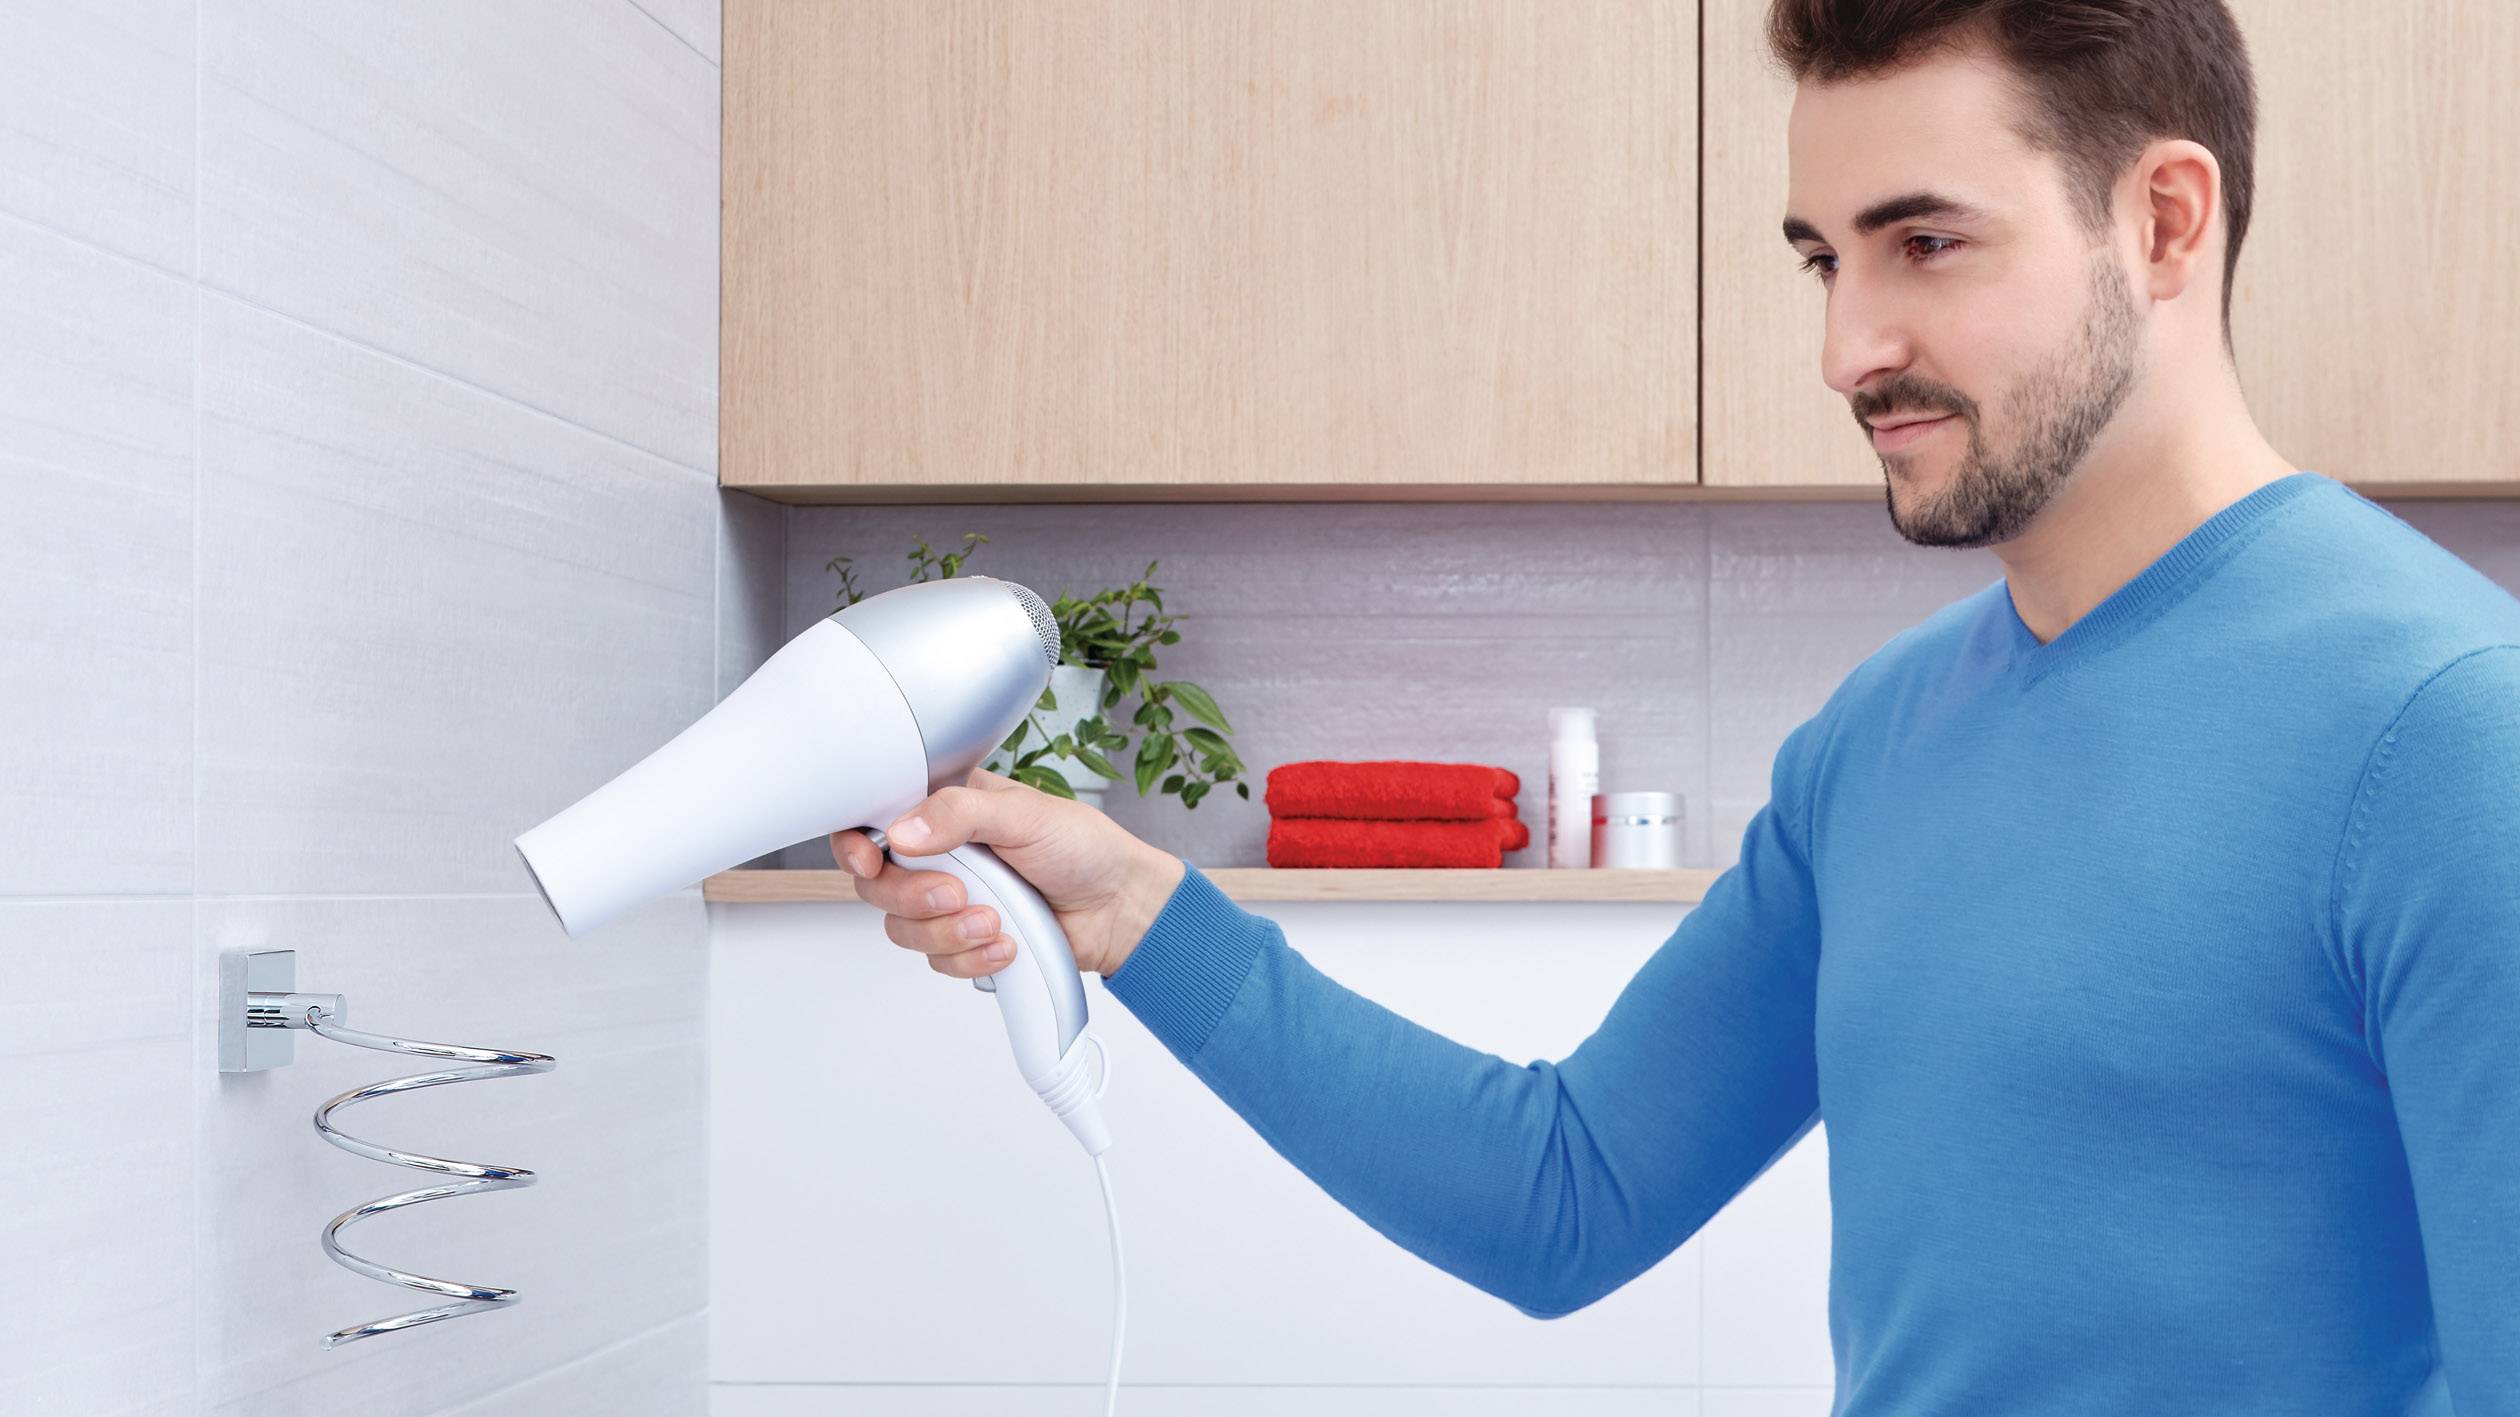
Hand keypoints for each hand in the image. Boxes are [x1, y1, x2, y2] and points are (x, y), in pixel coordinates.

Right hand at [831, 766, 1185, 980]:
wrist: (1120, 908)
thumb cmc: (1084, 848)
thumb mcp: (1025, 815)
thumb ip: (959, 814)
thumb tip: (902, 831)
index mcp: (946, 809)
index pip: (874, 820)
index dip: (857, 843)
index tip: (869, 858)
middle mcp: (940, 854)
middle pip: (878, 884)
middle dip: (914, 897)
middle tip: (958, 894)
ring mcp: (951, 901)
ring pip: (904, 929)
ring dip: (948, 932)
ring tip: (997, 921)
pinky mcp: (966, 941)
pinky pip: (938, 960)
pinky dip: (972, 958)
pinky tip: (1007, 944)